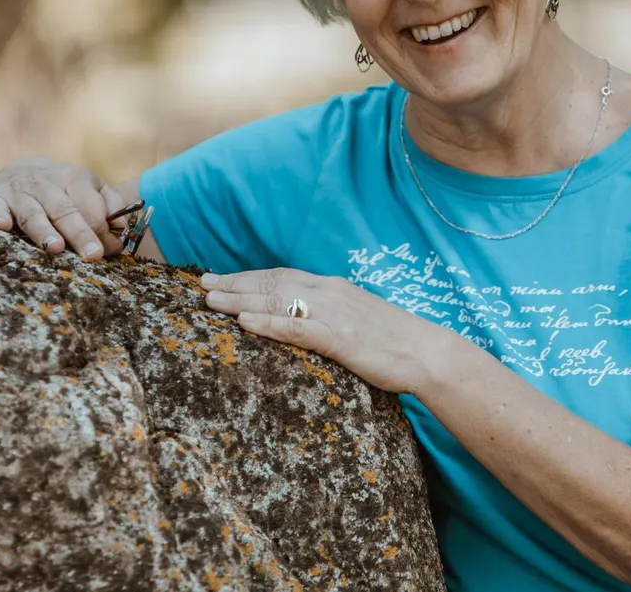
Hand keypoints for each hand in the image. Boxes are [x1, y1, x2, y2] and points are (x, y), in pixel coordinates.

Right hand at [0, 156, 126, 260]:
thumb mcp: (86, 189)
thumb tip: (122, 231)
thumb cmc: (59, 191)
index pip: (92, 207)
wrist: (14, 173)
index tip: (109, 252)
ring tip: (55, 247)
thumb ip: (108, 206)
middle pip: (66, 210)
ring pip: (34, 213)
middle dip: (80, 233)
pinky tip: (3, 226)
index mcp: (75, 178)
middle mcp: (47, 183)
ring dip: (44, 230)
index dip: (102, 230)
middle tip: (93, 255)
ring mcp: (19, 191)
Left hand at [199, 267, 457, 393]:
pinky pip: (296, 329)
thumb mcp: (356, 318)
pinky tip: (245, 324)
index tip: (221, 278)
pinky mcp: (339, 337)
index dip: (248, 277)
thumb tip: (301, 318)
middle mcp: (328, 293)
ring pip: (277, 301)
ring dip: (240, 300)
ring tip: (211, 301)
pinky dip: (268, 324)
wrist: (428, 353)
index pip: (282, 276)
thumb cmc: (393, 341)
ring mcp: (333, 314)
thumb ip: (327, 314)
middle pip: (272, 284)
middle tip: (202, 285)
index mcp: (332, 288)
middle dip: (235, 284)